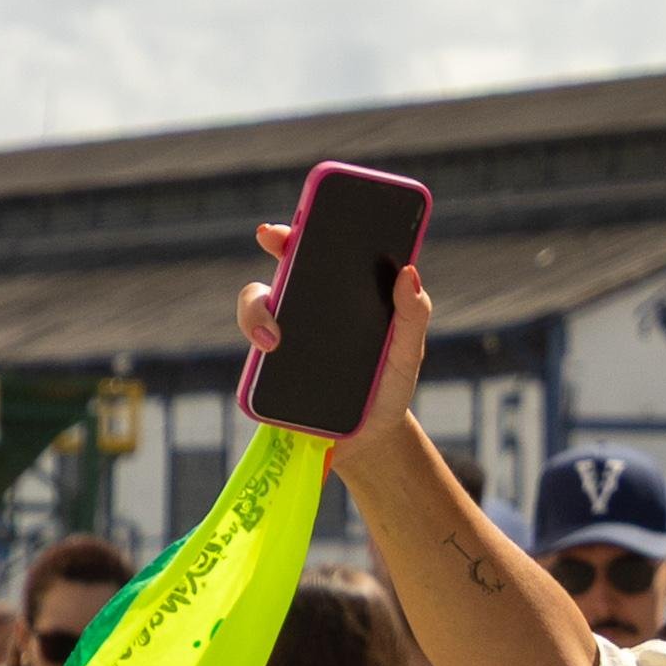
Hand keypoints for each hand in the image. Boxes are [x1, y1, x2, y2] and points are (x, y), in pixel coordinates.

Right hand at [241, 220, 437, 436]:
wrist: (371, 440)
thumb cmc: (389, 386)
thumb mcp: (407, 351)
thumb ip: (412, 315)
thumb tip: (408, 272)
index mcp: (338, 297)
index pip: (313, 254)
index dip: (295, 232)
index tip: (284, 226)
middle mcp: (304, 311)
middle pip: (278, 272)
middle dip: (271, 254)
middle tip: (273, 246)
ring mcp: (282, 340)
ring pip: (256, 311)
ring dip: (256, 313)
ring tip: (273, 337)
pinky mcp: (269, 374)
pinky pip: (253, 355)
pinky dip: (257, 352)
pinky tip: (270, 355)